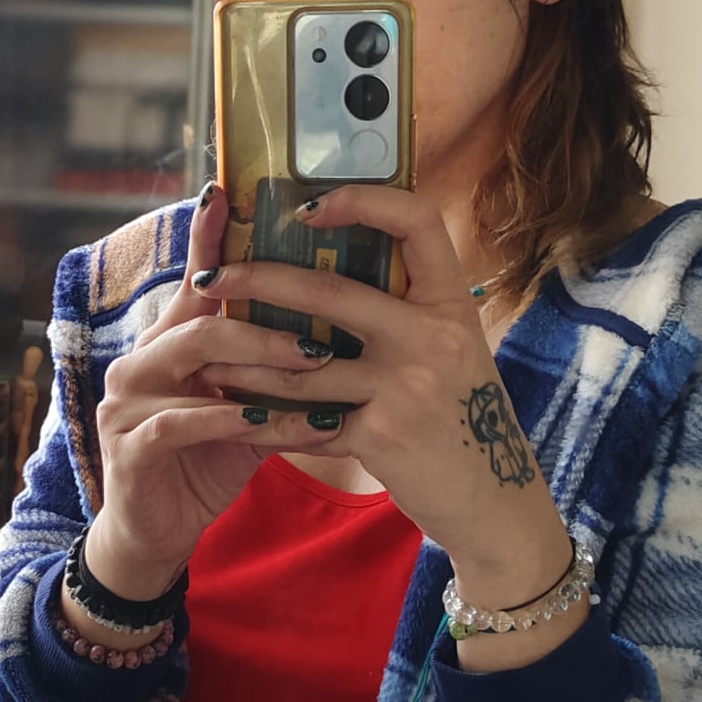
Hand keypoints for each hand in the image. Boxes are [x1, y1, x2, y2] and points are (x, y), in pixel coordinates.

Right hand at [83, 182, 340, 608]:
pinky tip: (280, 426)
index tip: (228, 191)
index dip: (208, 237)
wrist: (157, 534)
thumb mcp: (246, 408)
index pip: (196, 281)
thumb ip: (273, 368)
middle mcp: (143, 359)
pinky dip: (241, 422)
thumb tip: (340, 326)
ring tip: (317, 374)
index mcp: (172, 343)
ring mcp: (129, 401)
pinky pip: (190, 422)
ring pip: (198, 362)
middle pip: (206, 318)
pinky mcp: (131, 445)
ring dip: (263, 368)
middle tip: (327, 340)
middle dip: (270, 325)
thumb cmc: (207, 463)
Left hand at [191, 185, 575, 618]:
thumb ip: (407, 310)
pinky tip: (236, 418)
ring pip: (302, 363)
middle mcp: (434, 335)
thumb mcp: (453, 349)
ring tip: (208, 359)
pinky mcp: (383, 435)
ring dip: (246, 361)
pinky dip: (268, 422)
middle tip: (211, 279)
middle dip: (259, 279)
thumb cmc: (460, 417)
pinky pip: (307, 420)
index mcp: (452, 302)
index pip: (417, 219)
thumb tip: (336, 260)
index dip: (362, 199)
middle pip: (331, 289)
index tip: (306, 207)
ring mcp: (409, 385)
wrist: (493, 501)